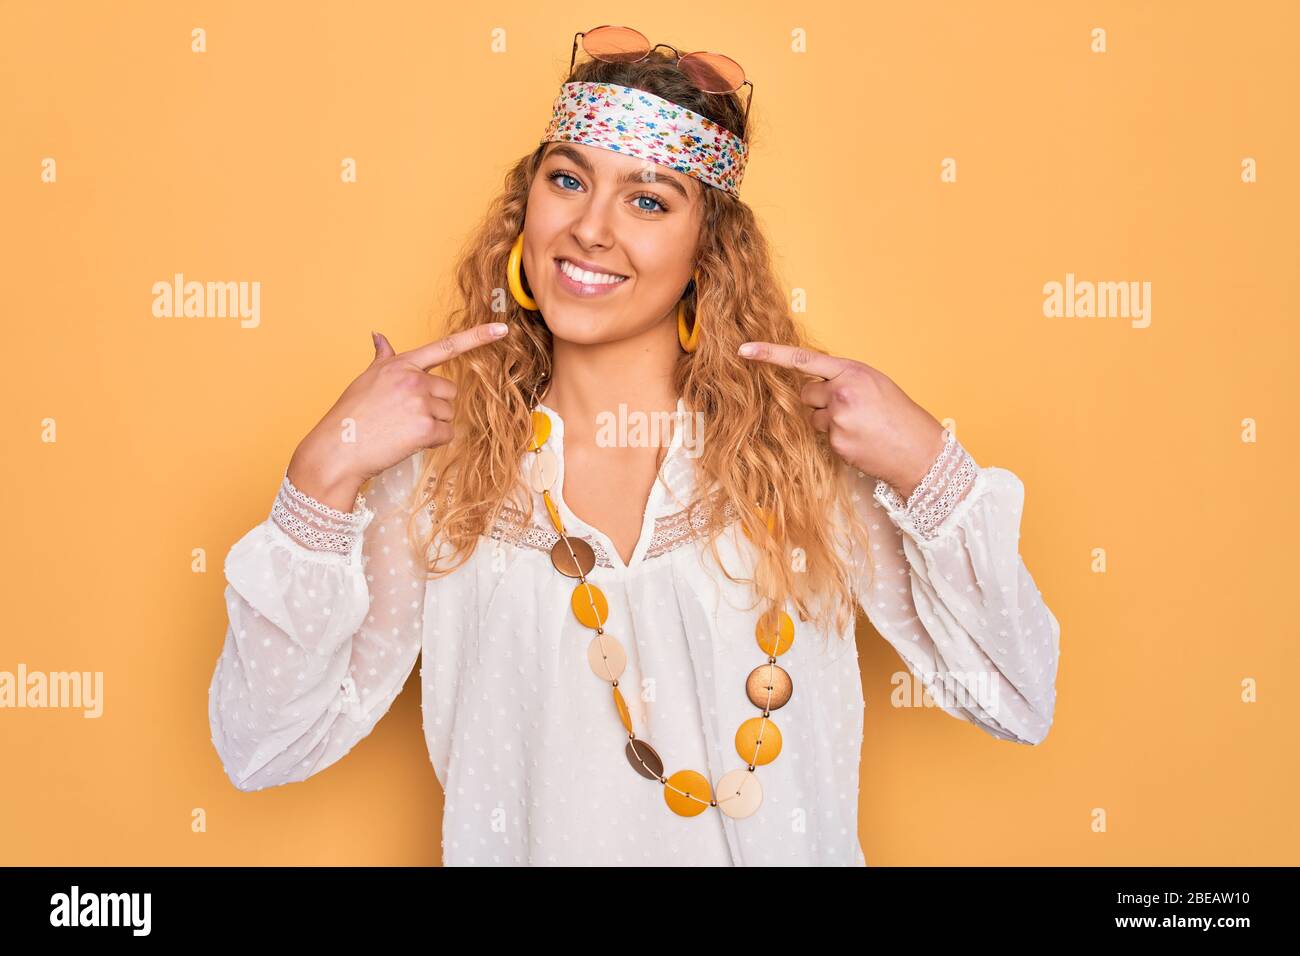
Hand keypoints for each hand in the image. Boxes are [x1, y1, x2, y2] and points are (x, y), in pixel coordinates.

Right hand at [287, 323, 509, 510]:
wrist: (338, 447)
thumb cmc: (351, 416)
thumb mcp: (366, 379)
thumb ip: (382, 358)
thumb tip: (379, 336)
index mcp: (401, 364)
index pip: (445, 347)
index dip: (476, 337)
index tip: (501, 329)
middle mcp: (413, 379)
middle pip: (450, 392)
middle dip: (435, 406)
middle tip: (405, 417)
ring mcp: (420, 402)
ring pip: (449, 414)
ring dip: (433, 425)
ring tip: (402, 429)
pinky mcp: (425, 428)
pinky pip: (447, 434)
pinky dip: (432, 441)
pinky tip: (407, 441)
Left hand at [737, 341, 947, 498]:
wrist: (919, 449)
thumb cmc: (898, 414)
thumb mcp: (873, 383)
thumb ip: (842, 378)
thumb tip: (812, 381)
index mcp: (851, 371)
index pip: (804, 359)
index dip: (770, 353)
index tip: (744, 350)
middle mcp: (841, 392)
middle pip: (805, 393)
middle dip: (819, 401)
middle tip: (848, 409)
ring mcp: (837, 419)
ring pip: (812, 417)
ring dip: (828, 421)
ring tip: (859, 425)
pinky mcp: (836, 442)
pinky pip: (824, 436)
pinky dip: (837, 438)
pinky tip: (860, 440)